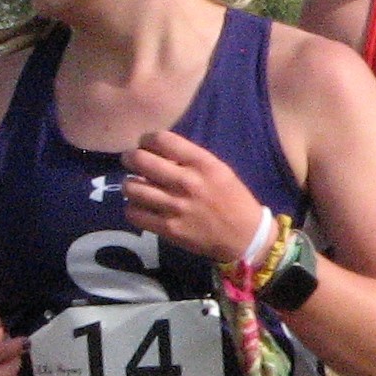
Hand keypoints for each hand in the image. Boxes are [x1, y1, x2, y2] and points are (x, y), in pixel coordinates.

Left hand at [121, 130, 266, 262]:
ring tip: (135, 186)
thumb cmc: (232, 199)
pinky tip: (141, 207)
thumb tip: (158, 153)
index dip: (146, 139)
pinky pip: (134, 214)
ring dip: (130, 184)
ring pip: (132, 187)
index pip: (162, 140)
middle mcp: (187, 182)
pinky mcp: (169, 229)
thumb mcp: (218, 170)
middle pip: (140, 160)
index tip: (146, 145)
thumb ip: (190, 159)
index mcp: (202, 163)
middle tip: (131, 162)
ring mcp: (176, 207)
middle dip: (130, 158)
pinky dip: (133, 208)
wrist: (246, 236)